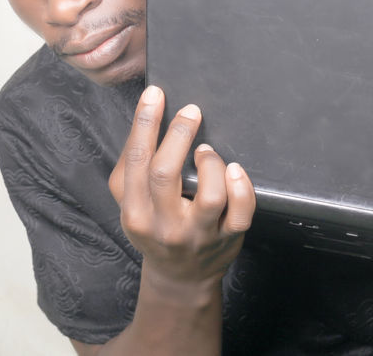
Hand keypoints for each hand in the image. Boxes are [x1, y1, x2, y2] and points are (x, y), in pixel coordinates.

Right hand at [107, 85, 255, 294]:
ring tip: (208, 151)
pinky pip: (240, 213)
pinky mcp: (226, 240)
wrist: (179, 278)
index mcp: (134, 211)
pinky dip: (242, 188)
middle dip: (180, 134)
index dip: (145, 122)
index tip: (156, 94)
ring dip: (211, 163)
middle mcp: (163, 225)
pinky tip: (235, 170)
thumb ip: (133, 165)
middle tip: (192, 111)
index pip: (136, 160)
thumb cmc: (156, 227)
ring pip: (208, 195)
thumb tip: (148, 114)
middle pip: (165, 173)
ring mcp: (197, 235)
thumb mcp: (131, 202)